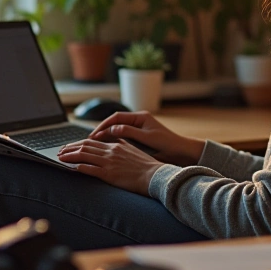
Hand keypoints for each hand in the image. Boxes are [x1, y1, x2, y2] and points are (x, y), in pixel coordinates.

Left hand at [57, 139, 162, 194]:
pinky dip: (78, 167)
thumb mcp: (134, 150)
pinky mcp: (109, 174)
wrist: (155, 176)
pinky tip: (71, 168)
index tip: (69, 146)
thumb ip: (123, 144)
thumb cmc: (147, 166)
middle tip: (60, 151)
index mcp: (116, 146)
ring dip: (70, 156)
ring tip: (60, 158)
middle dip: (70, 148)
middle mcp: (110, 152)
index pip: (92, 141)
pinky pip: (90, 169)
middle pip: (85, 146)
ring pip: (84, 156)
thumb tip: (116, 140)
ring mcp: (109, 163)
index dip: (78, 143)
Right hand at [86, 111, 203, 165]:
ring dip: (105, 136)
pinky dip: (113, 141)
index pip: (116, 118)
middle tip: (89, 140)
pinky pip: (122, 137)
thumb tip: (112, 129)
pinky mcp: (139, 138)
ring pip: (117, 130)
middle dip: (101, 130)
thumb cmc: (167, 143)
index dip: (103, 125)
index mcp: (140, 117)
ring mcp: (138, 129)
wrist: (181, 152)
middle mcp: (138, 121)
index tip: (94, 135)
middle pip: (114, 122)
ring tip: (94, 145)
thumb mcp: (148, 138)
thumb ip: (130, 132)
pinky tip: (106, 149)